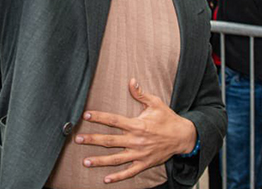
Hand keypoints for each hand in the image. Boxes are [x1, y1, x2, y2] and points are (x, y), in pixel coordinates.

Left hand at [76, 80, 197, 182]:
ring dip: (100, 160)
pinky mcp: (144, 163)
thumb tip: (131, 81)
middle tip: (78, 139)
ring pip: (116, 159)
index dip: (99, 117)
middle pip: (110, 141)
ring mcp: (139, 154)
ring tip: (85, 161)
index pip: (114, 120)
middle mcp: (136, 140)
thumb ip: (141, 94)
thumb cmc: (168, 119)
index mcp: (137, 125)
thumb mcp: (156, 103)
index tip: (86, 115)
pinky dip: (118, 177)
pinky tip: (106, 179)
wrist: (183, 136)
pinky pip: (129, 172)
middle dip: (92, 140)